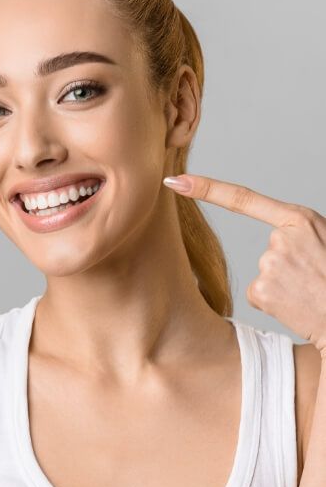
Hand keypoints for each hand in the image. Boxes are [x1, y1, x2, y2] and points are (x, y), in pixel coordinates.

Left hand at [164, 174, 325, 355]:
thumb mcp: (323, 240)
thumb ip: (296, 233)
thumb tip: (277, 240)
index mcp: (299, 219)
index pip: (242, 199)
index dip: (205, 188)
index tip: (176, 181)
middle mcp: (279, 237)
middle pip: (265, 251)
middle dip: (285, 267)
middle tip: (313, 279)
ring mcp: (268, 263)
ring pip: (262, 274)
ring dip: (281, 285)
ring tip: (308, 292)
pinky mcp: (260, 289)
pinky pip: (257, 293)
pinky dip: (273, 301)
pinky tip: (295, 304)